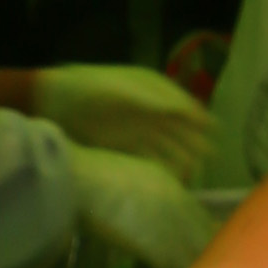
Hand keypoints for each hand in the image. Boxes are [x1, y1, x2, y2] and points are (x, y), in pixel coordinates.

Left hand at [37, 62, 216, 168]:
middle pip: (178, 128)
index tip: (214, 129)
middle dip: (195, 140)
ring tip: (195, 170)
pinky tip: (171, 178)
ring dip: (181, 156)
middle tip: (211, 155)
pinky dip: (161, 167)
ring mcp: (138, 130)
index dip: (197, 117)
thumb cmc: (87, 89)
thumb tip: (183, 110)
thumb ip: (152, 99)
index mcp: (151, 90)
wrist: (53, 103)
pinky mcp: (125, 147)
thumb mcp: (121, 90)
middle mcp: (149, 111)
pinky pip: (150, 158)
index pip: (180, 104)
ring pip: (167, 145)